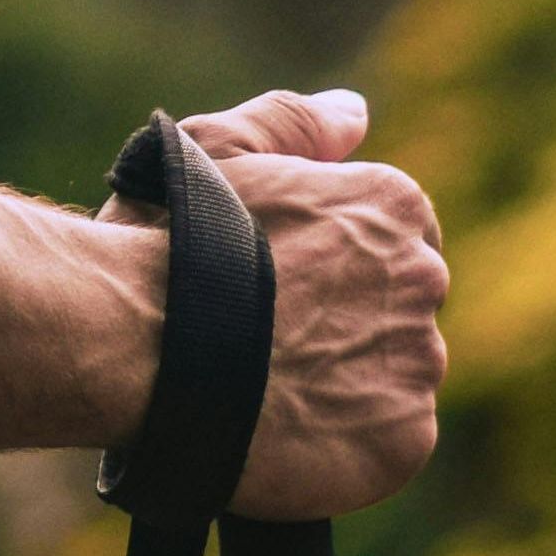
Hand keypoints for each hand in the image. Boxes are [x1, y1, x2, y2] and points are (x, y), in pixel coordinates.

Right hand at [108, 89, 447, 521]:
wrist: (133, 343)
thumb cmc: (165, 239)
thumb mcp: (215, 147)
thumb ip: (294, 122)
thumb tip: (355, 113)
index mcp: (391, 205)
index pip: (391, 236)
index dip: (330, 258)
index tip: (277, 279)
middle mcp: (421, 279)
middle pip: (396, 305)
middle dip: (342, 317)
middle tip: (265, 334)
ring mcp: (415, 364)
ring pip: (392, 375)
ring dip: (344, 381)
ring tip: (263, 385)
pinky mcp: (401, 442)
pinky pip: (387, 442)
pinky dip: (343, 441)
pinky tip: (281, 426)